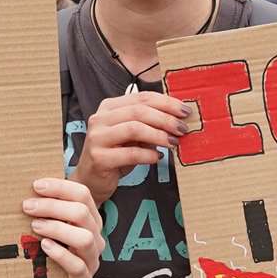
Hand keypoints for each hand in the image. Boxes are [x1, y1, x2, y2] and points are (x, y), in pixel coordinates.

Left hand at [23, 177, 101, 277]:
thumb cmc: (53, 248)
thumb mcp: (53, 225)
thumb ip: (47, 208)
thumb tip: (27, 187)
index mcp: (90, 218)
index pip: (83, 194)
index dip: (59, 187)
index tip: (36, 185)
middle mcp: (95, 236)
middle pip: (81, 213)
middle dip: (52, 206)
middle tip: (27, 206)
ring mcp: (92, 259)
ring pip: (84, 238)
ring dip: (57, 229)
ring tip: (35, 226)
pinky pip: (77, 266)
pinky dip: (60, 254)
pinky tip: (44, 246)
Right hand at [72, 91, 187, 205]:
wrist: (91, 180)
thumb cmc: (115, 155)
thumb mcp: (132, 136)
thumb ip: (149, 125)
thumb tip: (178, 120)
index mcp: (109, 107)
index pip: (142, 97)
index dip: (166, 103)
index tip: (185, 111)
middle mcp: (99, 118)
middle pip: (139, 111)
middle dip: (165, 119)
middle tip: (183, 128)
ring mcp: (97, 137)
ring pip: (134, 128)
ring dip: (158, 135)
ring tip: (174, 143)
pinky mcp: (99, 157)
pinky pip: (130, 153)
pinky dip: (148, 154)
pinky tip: (158, 157)